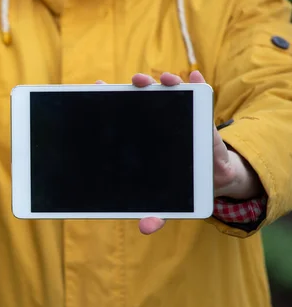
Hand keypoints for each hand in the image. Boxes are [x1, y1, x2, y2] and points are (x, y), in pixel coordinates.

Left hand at [115, 71, 260, 234]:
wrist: (208, 180)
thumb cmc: (178, 184)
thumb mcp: (165, 201)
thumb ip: (156, 213)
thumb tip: (146, 228)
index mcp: (140, 139)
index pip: (120, 116)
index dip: (109, 101)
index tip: (97, 87)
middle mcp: (155, 124)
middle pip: (143, 100)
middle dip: (138, 86)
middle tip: (136, 82)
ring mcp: (178, 119)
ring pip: (169, 95)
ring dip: (167, 82)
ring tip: (167, 79)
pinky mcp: (201, 120)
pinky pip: (200, 97)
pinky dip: (199, 85)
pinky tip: (198, 78)